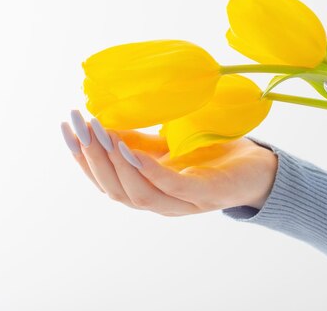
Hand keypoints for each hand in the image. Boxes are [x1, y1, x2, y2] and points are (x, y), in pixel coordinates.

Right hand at [60, 110, 277, 215]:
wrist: (259, 167)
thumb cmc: (213, 154)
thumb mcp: (168, 145)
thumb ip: (138, 141)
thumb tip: (102, 123)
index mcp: (149, 190)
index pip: (106, 181)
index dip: (83, 158)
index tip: (66, 127)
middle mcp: (161, 203)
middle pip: (115, 190)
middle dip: (92, 158)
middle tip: (77, 125)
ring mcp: (182, 203)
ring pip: (136, 194)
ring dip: (112, 164)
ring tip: (98, 134)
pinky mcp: (203, 196)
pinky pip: (168, 186)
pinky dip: (145, 170)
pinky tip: (128, 149)